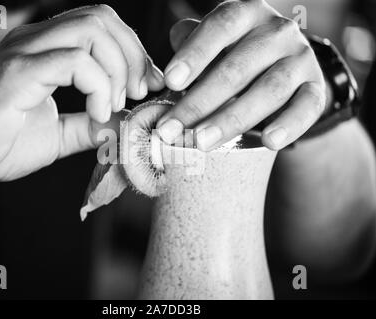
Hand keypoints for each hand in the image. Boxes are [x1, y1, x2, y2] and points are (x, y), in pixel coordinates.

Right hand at [0, 4, 163, 192]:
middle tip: (138, 92)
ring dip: (118, 70)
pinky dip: (99, 86)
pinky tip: (96, 112)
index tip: (147, 85)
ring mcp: (23, 53)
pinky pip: (74, 61)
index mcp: (45, 50)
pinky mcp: (16, 73)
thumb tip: (123, 123)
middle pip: (102, 18)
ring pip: (91, 30)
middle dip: (134, 55)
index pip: (101, 25)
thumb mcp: (57, 134)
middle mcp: (34, 41)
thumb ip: (91, 125)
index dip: (134, 52)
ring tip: (112, 105)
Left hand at [157, 0, 325, 150]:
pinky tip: (270, 142)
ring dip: (231, 119)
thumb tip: (166, 72)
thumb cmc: (238, 55)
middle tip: (172, 129)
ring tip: (202, 141)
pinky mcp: (315, 87)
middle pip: (237, 67)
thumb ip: (192, 47)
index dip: (194, 54)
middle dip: (199, 102)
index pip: (220, 27)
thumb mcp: (216, 45)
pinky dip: (289, 125)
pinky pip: (307, 107)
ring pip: (268, 90)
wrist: (287, 66)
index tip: (170, 82)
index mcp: (247, 14)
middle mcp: (278, 31)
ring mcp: (300, 59)